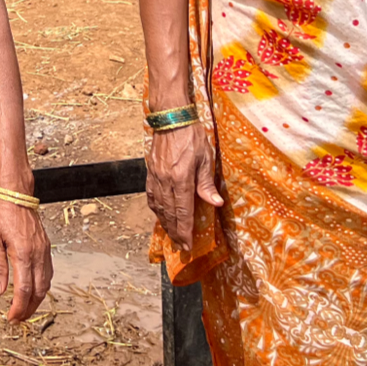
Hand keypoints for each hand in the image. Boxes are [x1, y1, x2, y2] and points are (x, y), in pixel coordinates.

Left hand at [0, 197, 52, 320]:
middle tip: (17, 319)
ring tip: (25, 309)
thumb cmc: (1, 212)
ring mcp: (45, 251)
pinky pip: (48, 272)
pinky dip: (42, 286)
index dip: (18, 307)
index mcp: (24, 253)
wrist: (16, 192)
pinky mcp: (46, 247)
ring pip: (46, 283)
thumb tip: (0, 291)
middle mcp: (38, 254)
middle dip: (29, 309)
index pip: (24, 289)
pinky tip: (34, 290)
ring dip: (37, 300)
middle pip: (39, 291)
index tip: (11, 318)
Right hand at [146, 124, 222, 251]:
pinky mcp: (151, 172)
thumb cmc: (191, 136)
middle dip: (175, 232)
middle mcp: (166, 181)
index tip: (187, 245)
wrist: (171, 119)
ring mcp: (156, 177)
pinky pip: (152, 196)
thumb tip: (215, 203)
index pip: (183, 211)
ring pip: (159, 207)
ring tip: (171, 235)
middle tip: (180, 246)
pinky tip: (160, 215)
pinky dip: (156, 209)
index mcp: (181, 178)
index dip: (185, 230)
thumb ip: (207, 183)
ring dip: (165, 223)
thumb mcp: (206, 158)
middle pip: (169, 213)